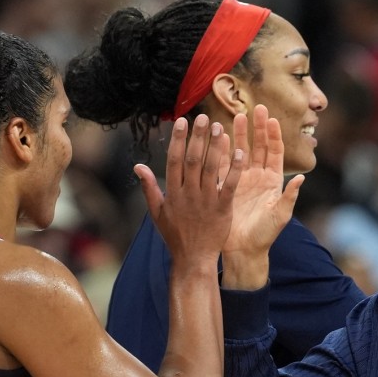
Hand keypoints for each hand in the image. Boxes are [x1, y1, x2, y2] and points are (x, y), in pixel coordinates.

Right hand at [135, 114, 241, 263]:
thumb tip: (137, 165)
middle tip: (203, 117)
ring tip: (220, 127)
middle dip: (198, 138)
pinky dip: (234, 170)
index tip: (182, 122)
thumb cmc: (175, 235)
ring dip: (216, 147)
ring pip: (211, 169)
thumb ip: (149, 187)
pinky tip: (240, 153)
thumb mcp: (157, 212)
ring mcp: (206, 201)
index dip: (178, 140)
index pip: (175, 161)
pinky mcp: (222, 209)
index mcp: (173, 193)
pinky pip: (229, 186)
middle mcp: (189, 194)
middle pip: (193, 160)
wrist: (193, 259)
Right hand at [223, 104, 302, 256]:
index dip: (274, 136)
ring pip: (241, 152)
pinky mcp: (226, 186)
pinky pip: (224, 165)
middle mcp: (258, 178)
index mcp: (273, 182)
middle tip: (256, 108)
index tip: (272, 119)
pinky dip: (222, 151)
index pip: (275, 153)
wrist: (243, 250)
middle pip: (259, 147)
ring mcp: (241, 180)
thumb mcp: (280, 216)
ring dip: (239, 135)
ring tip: (236, 116)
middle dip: (258, 128)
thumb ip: (289, 197)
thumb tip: (301, 179)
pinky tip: (219, 137)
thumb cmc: (265, 235)